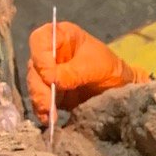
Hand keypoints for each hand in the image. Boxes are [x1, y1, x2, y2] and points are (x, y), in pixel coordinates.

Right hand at [26, 22, 148, 124]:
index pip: (40, 40)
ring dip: (40, 101)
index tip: (49, 76)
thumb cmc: (110, 68)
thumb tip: (51, 80)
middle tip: (48, 104)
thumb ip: (72, 72)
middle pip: (34, 66)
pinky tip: (49, 119)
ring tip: (50, 116)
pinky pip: (40, 100)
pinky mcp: (50, 92)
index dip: (40, 57)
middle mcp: (51, 53)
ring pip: (34, 85)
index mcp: (62, 36)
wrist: (120, 89)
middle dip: (39, 87)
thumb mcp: (95, 67)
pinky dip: (42, 110)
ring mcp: (48, 73)